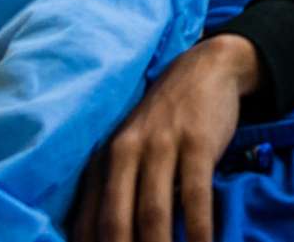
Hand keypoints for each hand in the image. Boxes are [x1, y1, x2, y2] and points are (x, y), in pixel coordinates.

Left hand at [73, 34, 257, 241]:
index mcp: (103, 161)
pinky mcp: (196, 142)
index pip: (89, 224)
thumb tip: (93, 238)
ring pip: (154, 213)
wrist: (204, 69)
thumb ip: (112, 192)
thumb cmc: (162, 122)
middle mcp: (124, 153)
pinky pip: (195, 196)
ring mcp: (160, 146)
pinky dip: (198, 230)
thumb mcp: (129, 149)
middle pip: (116, 224)